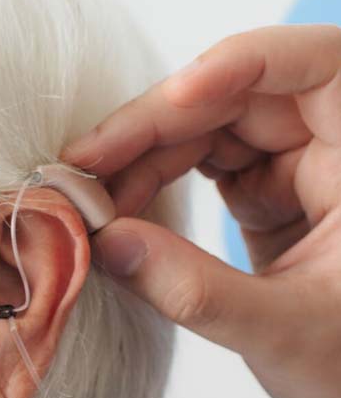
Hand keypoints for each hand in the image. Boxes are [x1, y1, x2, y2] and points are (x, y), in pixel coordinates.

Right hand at [59, 23, 340, 397]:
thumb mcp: (281, 331)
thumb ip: (193, 289)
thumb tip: (103, 244)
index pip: (317, 66)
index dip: (239, 67)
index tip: (171, 102)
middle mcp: (334, 143)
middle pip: (237, 97)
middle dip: (155, 127)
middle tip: (83, 168)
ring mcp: (297, 163)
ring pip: (208, 129)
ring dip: (141, 157)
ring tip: (88, 201)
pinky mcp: (266, 190)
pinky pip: (200, 165)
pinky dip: (151, 183)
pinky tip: (115, 210)